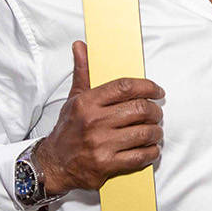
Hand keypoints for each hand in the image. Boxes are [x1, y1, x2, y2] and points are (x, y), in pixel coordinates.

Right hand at [30, 41, 165, 195]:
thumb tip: (80, 46)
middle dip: (155, 111)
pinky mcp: (107, 164)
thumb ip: (83, 72)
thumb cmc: (68, 129)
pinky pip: (140, 156)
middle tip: (156, 113)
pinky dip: (151, 152)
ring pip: (144, 133)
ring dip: (156, 132)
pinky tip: (150, 149)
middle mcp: (94, 122)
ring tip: (155, 131)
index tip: (157, 91)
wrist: (54, 163)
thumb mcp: (74, 98)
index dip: (148, 87)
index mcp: (87, 102)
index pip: (126, 87)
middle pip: (140, 109)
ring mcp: (101, 144)